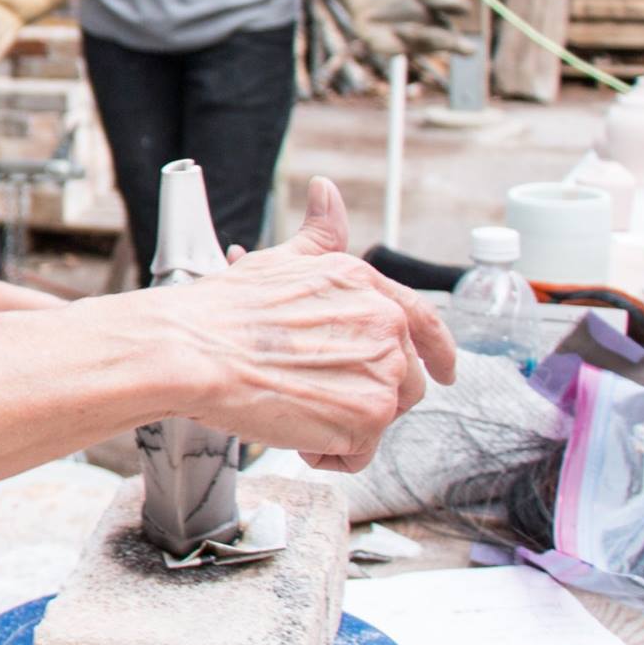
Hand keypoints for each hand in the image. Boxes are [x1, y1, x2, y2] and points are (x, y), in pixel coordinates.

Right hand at [146, 178, 455, 472]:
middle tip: (310, 393)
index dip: (439, 351)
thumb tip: (327, 191)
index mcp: (368, 286)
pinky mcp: (369, 418)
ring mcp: (383, 372)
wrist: (197, 352)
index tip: (446, 371)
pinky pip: (359, 453)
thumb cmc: (225, 311)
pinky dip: (327, 453)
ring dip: (343, 424)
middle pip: (405, 380)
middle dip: (364, 393)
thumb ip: (320, 234)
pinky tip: (292, 432)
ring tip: (292, 409)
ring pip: (381, 417)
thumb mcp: (282, 260)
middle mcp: (387, 325)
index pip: (425, 322)